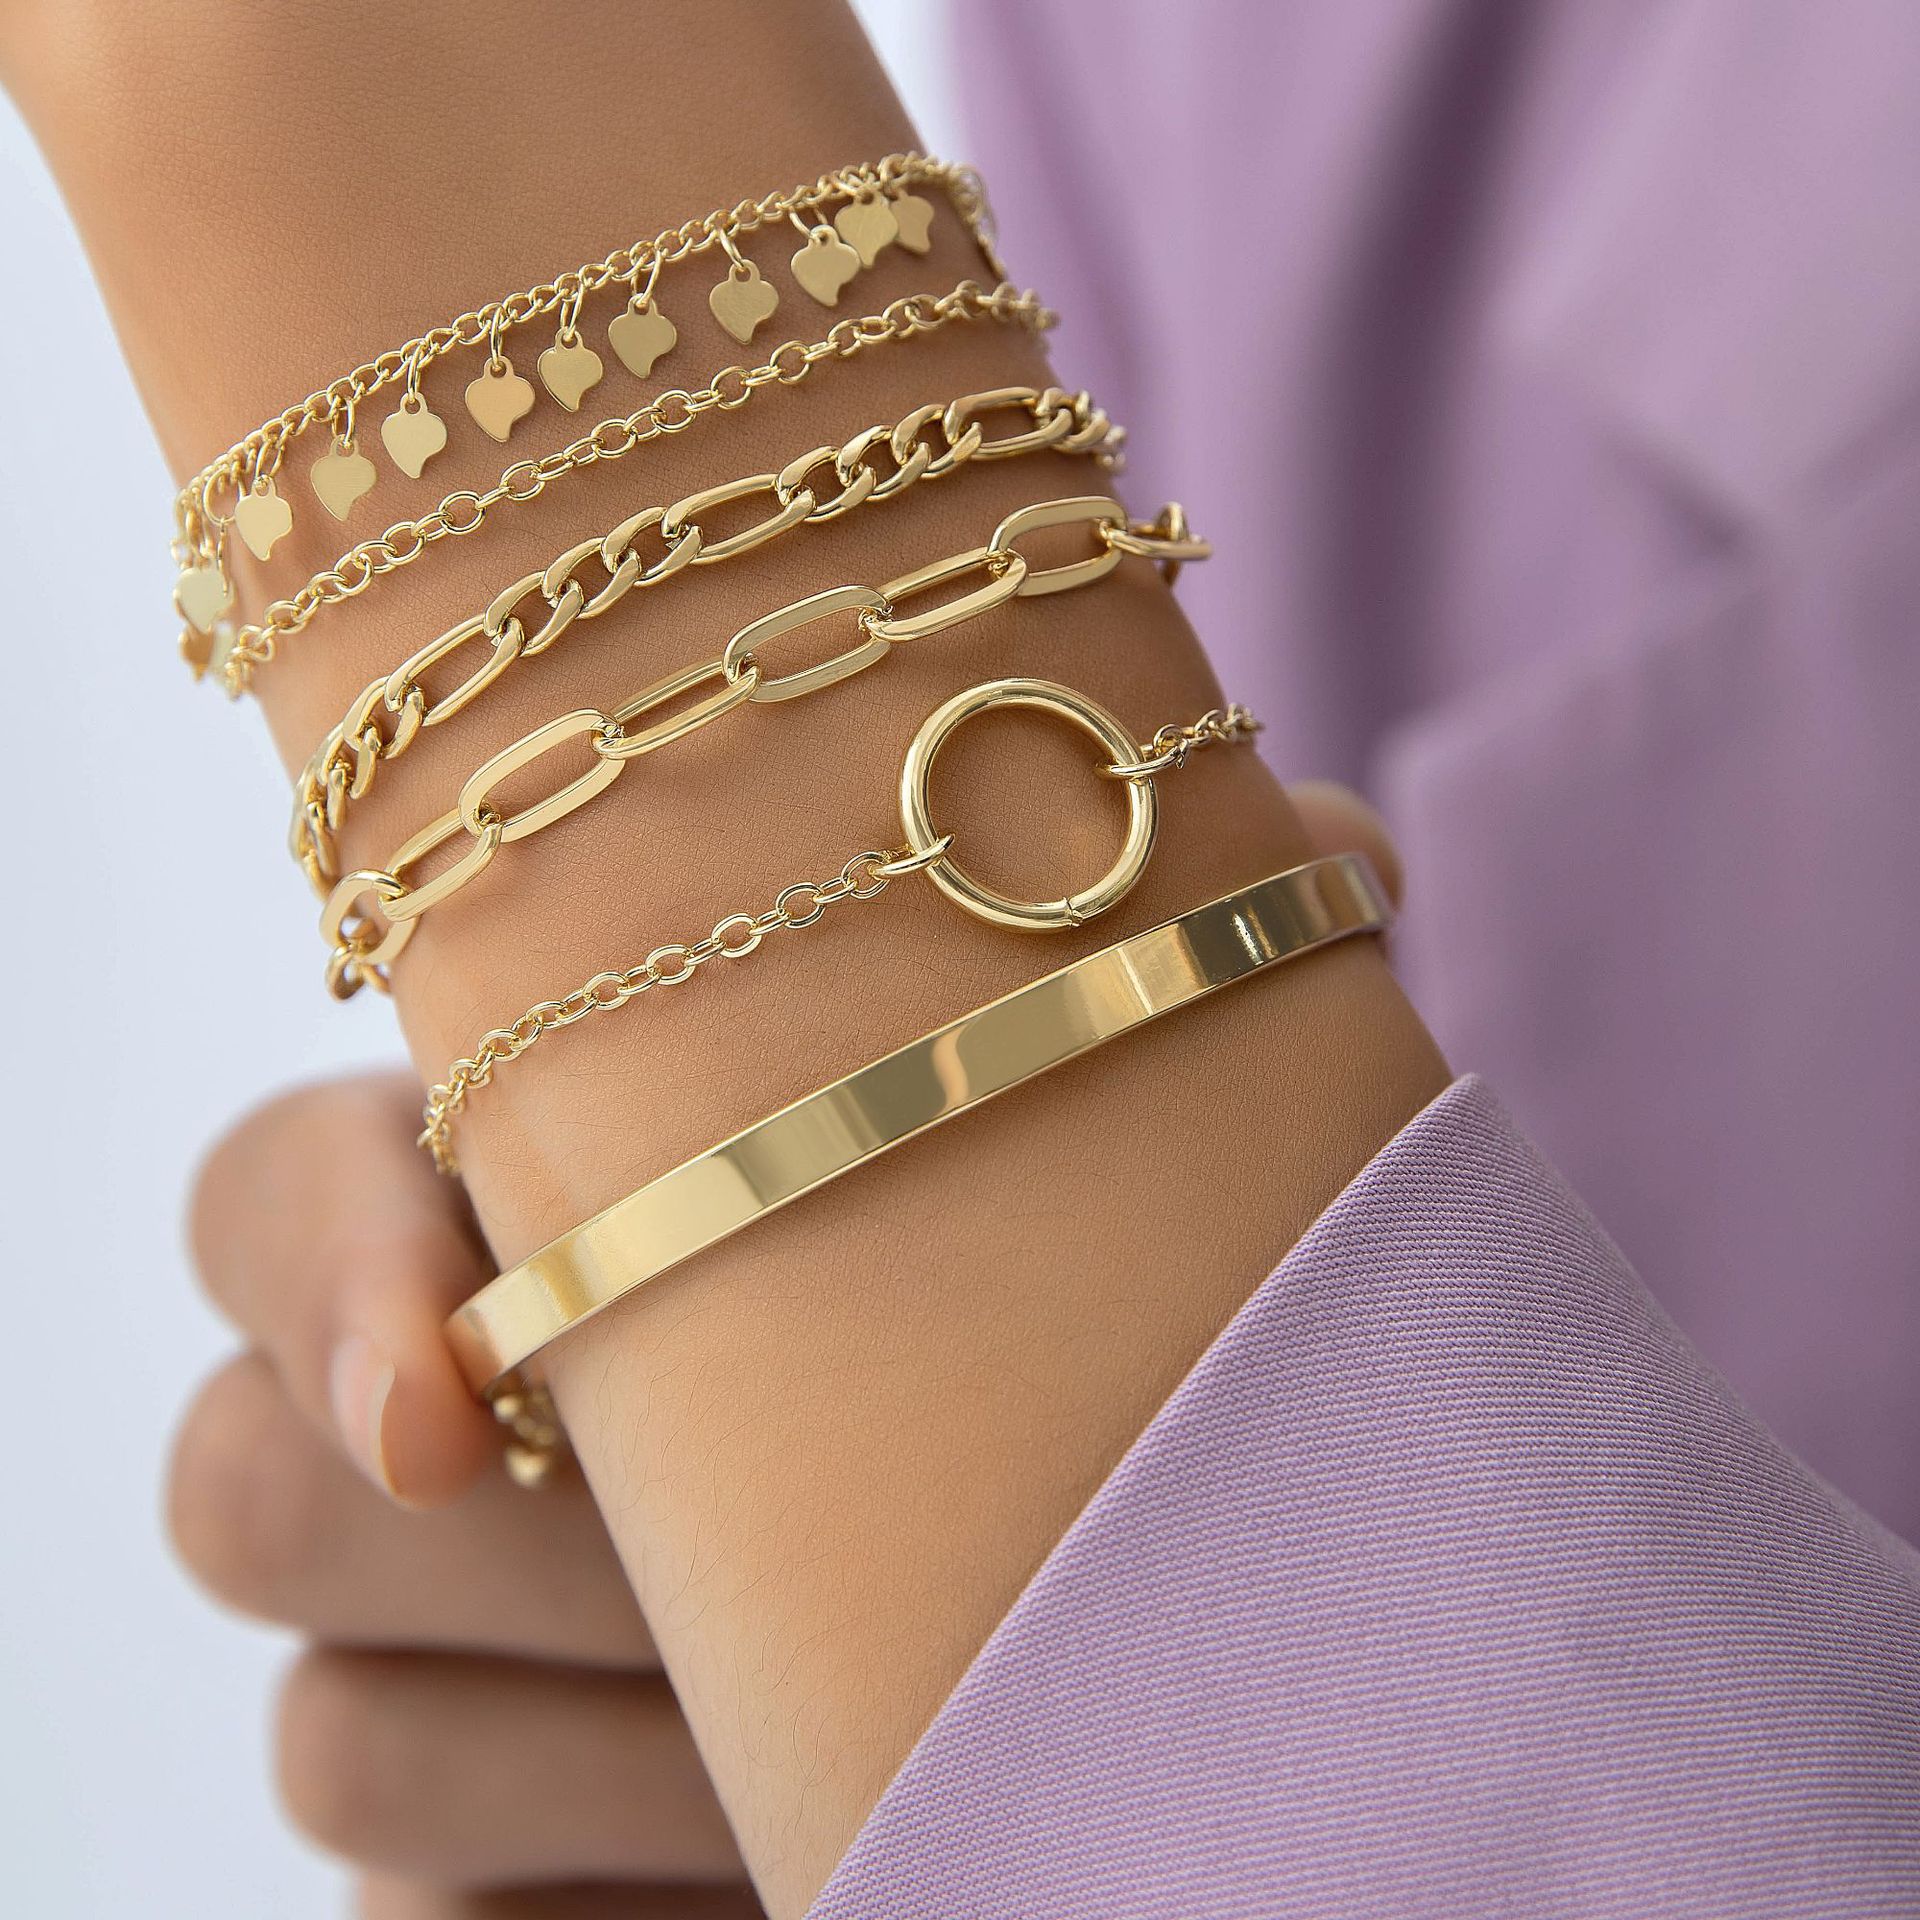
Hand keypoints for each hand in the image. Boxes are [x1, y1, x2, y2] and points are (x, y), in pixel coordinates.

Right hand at [167, 784, 1398, 1915]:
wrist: (1079, 1668)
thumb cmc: (1065, 1373)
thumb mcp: (1103, 1184)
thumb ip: (1159, 1009)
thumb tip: (1338, 846)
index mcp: (509, 1220)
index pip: (265, 1195)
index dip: (326, 1275)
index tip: (467, 1407)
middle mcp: (413, 1447)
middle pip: (251, 1486)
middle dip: (530, 1562)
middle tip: (776, 1597)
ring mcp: (417, 1680)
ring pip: (348, 1743)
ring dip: (621, 1763)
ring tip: (895, 1745)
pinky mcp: (458, 1896)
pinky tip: (815, 1868)